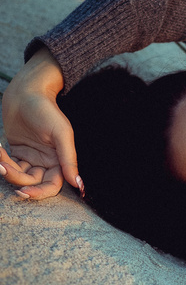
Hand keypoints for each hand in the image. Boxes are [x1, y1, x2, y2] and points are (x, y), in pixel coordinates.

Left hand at [1, 47, 81, 198]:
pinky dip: (1, 161)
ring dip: (7, 169)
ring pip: (19, 175)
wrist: (27, 92)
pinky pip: (9, 164)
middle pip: (33, 183)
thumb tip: (78, 185)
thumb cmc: (47, 110)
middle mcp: (46, 161)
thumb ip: (69, 160)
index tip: (24, 192)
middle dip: (17, 179)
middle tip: (4, 168)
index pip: (52, 185)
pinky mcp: (17, 151)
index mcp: (60, 160)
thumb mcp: (62, 134)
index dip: (40, 192)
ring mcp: (31, 157)